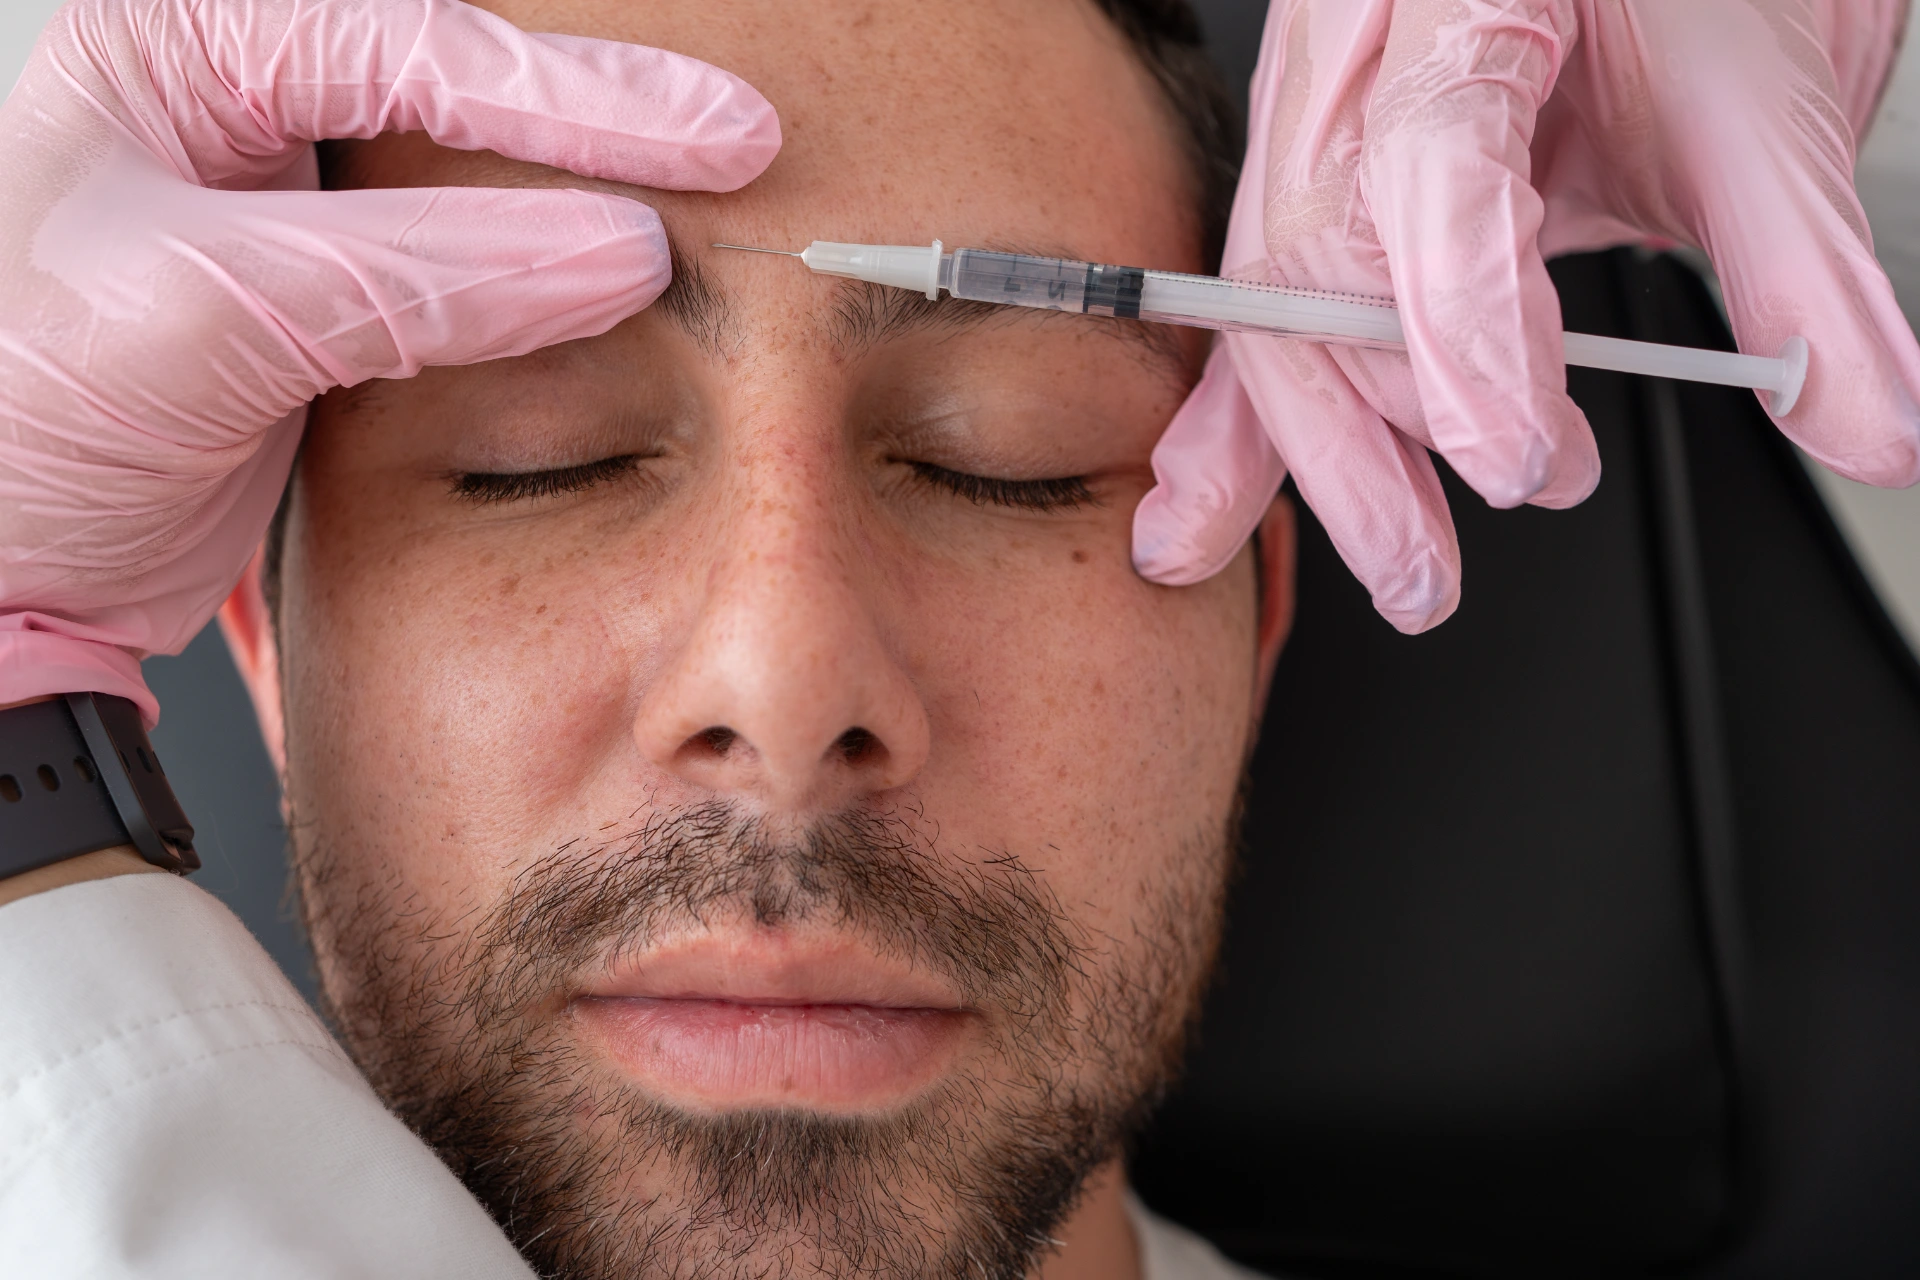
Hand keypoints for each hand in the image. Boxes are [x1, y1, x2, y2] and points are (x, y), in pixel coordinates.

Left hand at [0, 0, 779, 720]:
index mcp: (182, 45)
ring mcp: (286, 203)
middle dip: (603, 114)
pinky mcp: (322, 298)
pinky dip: (545, 280)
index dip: (585, 94)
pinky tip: (614, 287)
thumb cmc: (14, 420)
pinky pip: (462, 263)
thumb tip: (614, 252)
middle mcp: (236, 102)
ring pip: (471, 169)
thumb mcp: (208, 320)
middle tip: (740, 145)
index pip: (419, 42)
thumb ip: (417, 279)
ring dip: (585, 190)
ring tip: (705, 202)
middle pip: (460, 79)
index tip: (718, 137)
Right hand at [1133, 0, 1919, 630]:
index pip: (1432, 157)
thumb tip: (1864, 420)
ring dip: (1325, 451)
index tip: (1514, 457)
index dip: (1465, 325)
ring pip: (1273, 294)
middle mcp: (1362, 40)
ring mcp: (1318, 106)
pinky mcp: (1313, 172)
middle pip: (1313, 249)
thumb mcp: (1757, 100)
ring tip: (1405, 563)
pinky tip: (1210, 508)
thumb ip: (1799, 267)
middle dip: (1376, 429)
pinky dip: (1242, 418)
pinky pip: (1263, 303)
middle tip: (1440, 560)